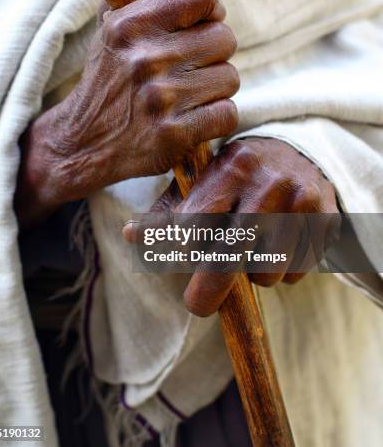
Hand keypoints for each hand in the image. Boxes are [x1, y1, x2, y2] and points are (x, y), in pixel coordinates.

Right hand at [15, 0, 238, 226]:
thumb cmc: (109, 71)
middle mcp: (144, 58)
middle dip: (211, 53)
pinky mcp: (173, 136)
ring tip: (186, 95)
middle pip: (224, 38)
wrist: (84, 141)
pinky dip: (216, 118)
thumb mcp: (114, 17)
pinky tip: (191, 119)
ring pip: (230, 78)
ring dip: (214, 88)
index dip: (208, 11)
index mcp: (130, 23)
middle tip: (186, 67)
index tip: (196, 26)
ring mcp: (159, 100)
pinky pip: (228, 114)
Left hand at [124, 138, 339, 315]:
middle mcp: (268, 183)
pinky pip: (298, 272)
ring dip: (253, 274)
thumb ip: (168, 211)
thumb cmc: (238, 174)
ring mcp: (302, 203)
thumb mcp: (203, 182)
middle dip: (208, 290)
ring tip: (252, 249)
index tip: (185, 250)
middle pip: (230, 256)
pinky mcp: (326, 221)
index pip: (195, 224)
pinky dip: (284, 271)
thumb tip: (131, 235)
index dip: (185, 247)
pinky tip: (281, 245)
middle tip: (197, 305)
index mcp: (231, 168)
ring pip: (266, 272)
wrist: (298, 152)